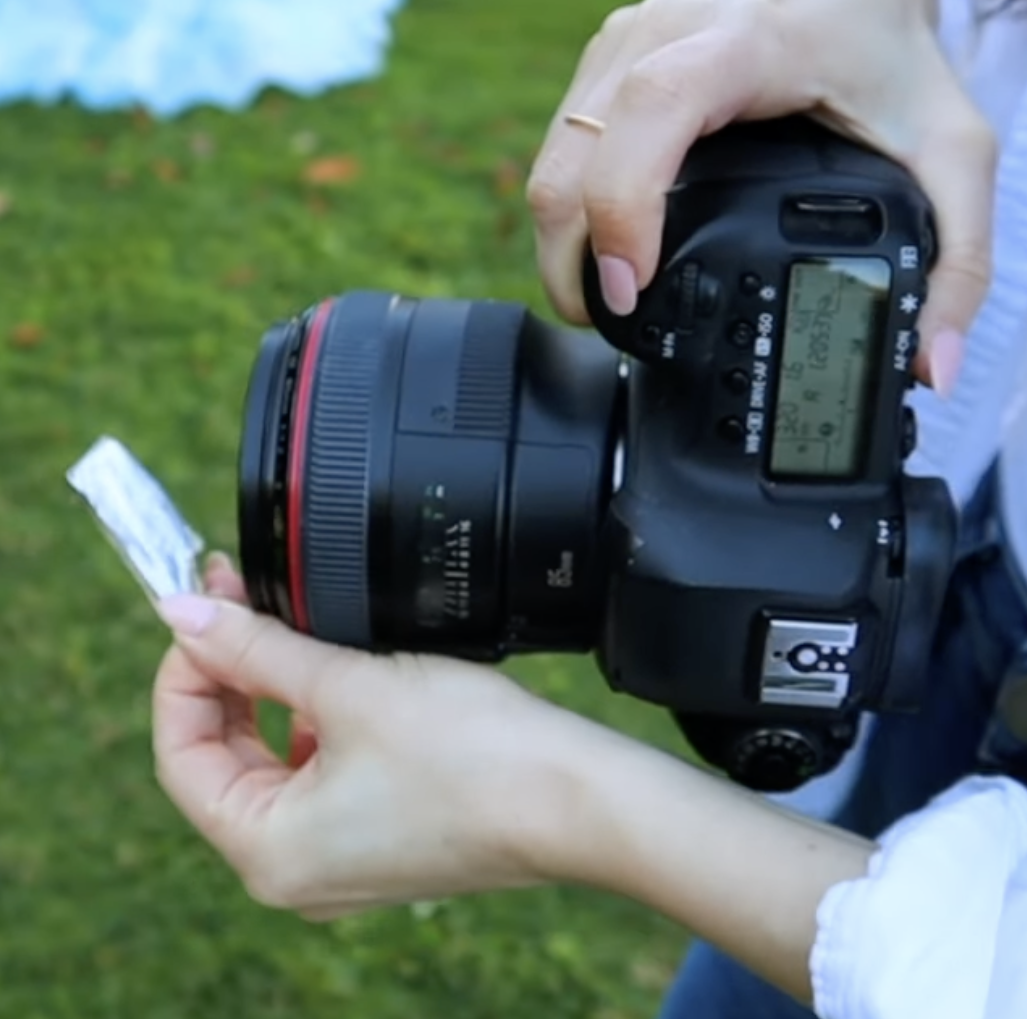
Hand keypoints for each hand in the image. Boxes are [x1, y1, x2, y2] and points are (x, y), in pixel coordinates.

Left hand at [153, 556, 878, 1005]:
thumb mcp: (350, 687)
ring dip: (268, 692)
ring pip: (269, 762)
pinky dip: (310, 722)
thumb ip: (256, 648)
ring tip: (283, 627)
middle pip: (221, 756)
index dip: (182, 669)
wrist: (578, 795)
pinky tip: (331, 678)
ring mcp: (338, 859)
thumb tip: (181, 613)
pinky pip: (316, 775)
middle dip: (226, 672)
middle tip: (237, 596)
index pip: (178, 751)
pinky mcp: (378, 836)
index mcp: (267, 851)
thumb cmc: (476, 753)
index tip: (202, 606)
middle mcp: (293, 871)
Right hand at [527, 0, 995, 394]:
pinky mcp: (606, 62)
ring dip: (564, 241)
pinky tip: (604, 243)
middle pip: (574, 159)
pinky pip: (561, 143)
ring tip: (604, 296)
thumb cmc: (888, 52)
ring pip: (553, 156)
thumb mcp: (947, 151)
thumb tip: (929, 362)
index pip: (650, 119)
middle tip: (612, 324)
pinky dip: (572, 207)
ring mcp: (624, 45)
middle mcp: (664, 34)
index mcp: (744, 47)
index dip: (622, 212)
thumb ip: (957, 261)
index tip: (630, 292)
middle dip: (573, 262)